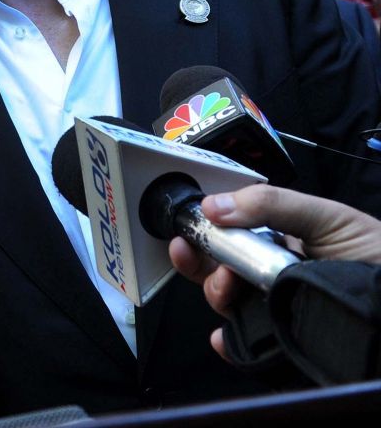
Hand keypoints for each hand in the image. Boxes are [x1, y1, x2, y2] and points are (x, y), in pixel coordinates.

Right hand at [168, 184, 380, 357]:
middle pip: (220, 269)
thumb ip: (272, 205)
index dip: (206, 232)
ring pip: (228, 304)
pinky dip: (228, 343)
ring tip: (228, 290)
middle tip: (191, 254)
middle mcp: (274, 276)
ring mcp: (276, 310)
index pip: (232, 235)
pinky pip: (245, 345)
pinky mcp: (282, 343)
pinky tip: (226, 338)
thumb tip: (213, 206)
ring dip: (216, 294)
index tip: (189, 230)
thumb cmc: (376, 257)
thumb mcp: (327, 218)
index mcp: (282, 242)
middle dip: (200, 263)